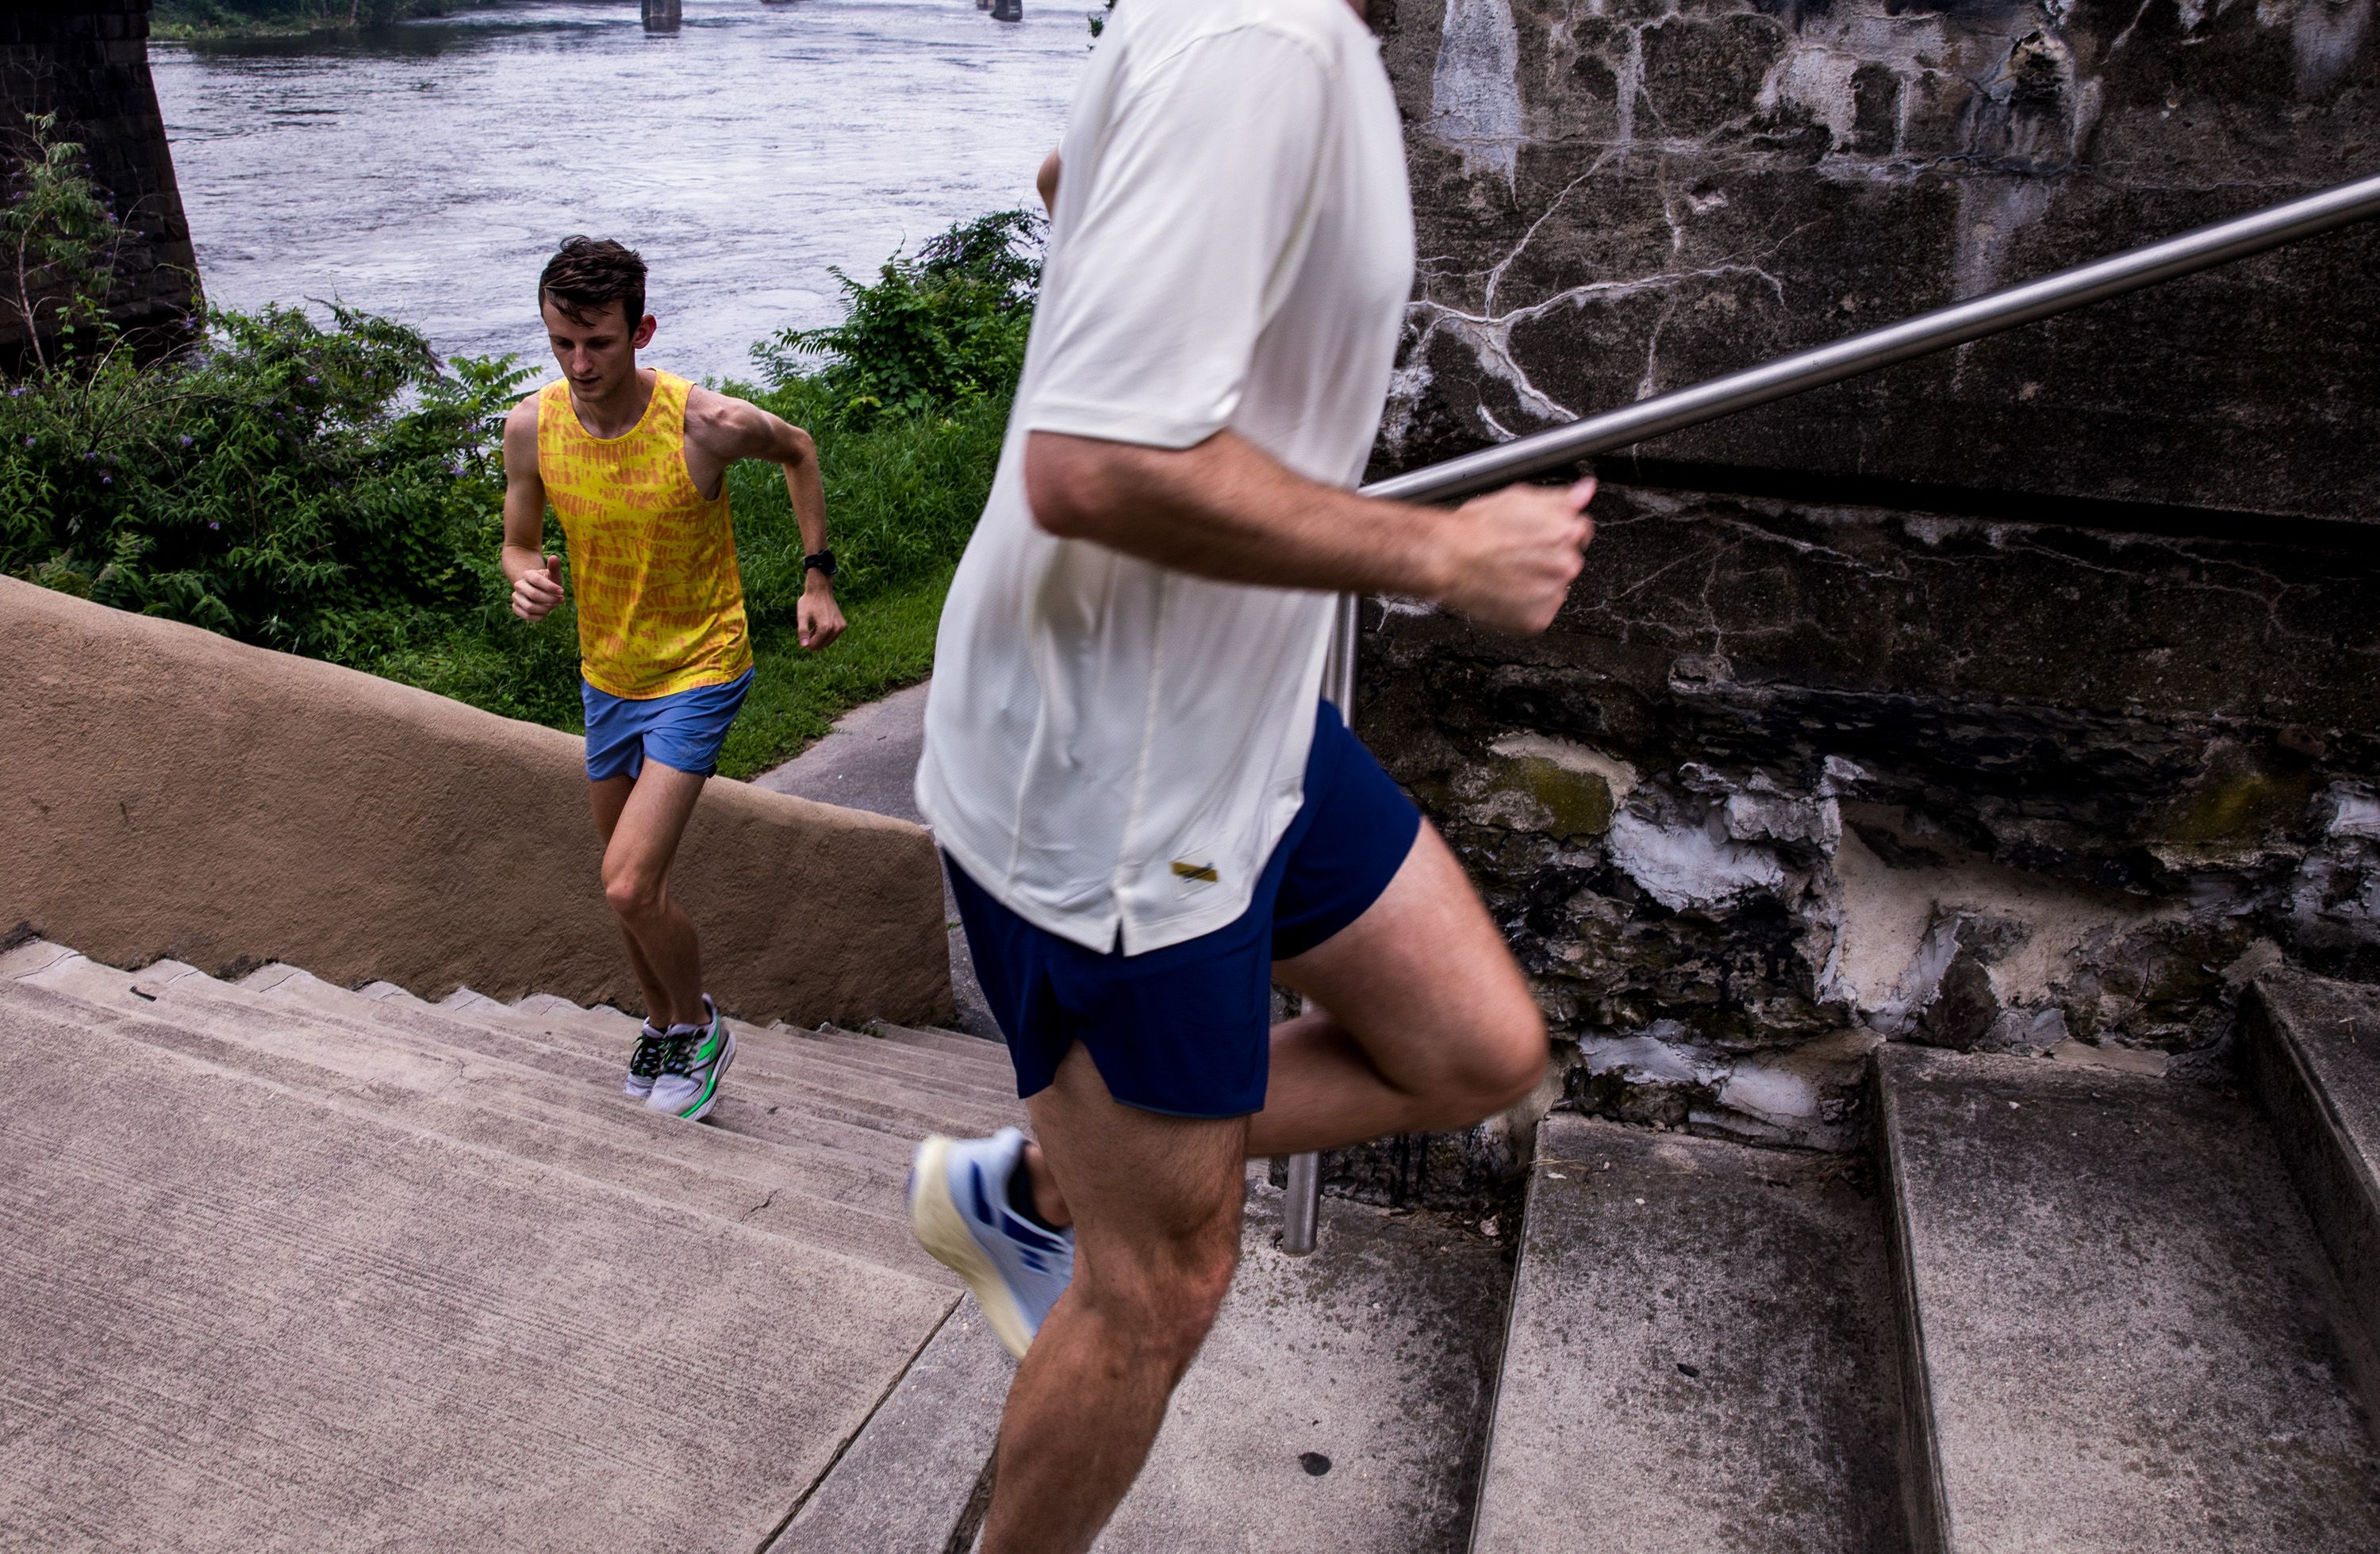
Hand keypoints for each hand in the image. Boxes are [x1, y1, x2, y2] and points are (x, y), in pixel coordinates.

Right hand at [512, 554, 563, 621]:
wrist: (539, 590)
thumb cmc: (548, 582)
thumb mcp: (553, 575)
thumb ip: (554, 567)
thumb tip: (554, 557)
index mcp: (527, 574)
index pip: (537, 580)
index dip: (550, 587)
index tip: (562, 591)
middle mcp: (519, 585)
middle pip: (533, 595)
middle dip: (550, 599)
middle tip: (561, 600)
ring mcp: (516, 597)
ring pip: (530, 607)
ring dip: (546, 609)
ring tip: (554, 606)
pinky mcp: (516, 607)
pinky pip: (527, 616)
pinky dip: (539, 616)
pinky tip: (546, 612)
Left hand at [798, 582, 845, 650]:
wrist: (820, 590)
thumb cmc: (809, 602)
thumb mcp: (802, 616)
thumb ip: (802, 632)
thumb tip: (804, 646)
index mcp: (825, 627)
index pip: (815, 645)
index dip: (807, 642)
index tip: (804, 633)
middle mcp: (836, 628)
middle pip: (822, 645)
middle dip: (814, 641)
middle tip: (808, 629)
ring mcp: (841, 627)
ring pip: (828, 642)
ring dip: (819, 638)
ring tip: (814, 626)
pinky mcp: (843, 625)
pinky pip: (833, 636)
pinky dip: (826, 634)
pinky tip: (820, 624)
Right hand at [1438, 477, 1595, 634]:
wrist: (1446, 559)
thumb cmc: (1475, 529)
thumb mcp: (1519, 498)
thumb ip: (1561, 498)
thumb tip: (1586, 490)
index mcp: (1566, 532)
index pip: (1580, 530)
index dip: (1555, 531)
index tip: (1537, 537)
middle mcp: (1566, 565)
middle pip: (1569, 560)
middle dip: (1548, 558)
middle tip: (1516, 555)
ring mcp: (1553, 594)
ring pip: (1554, 587)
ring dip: (1538, 583)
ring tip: (1507, 573)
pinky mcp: (1538, 619)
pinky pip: (1540, 612)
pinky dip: (1526, 606)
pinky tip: (1506, 591)